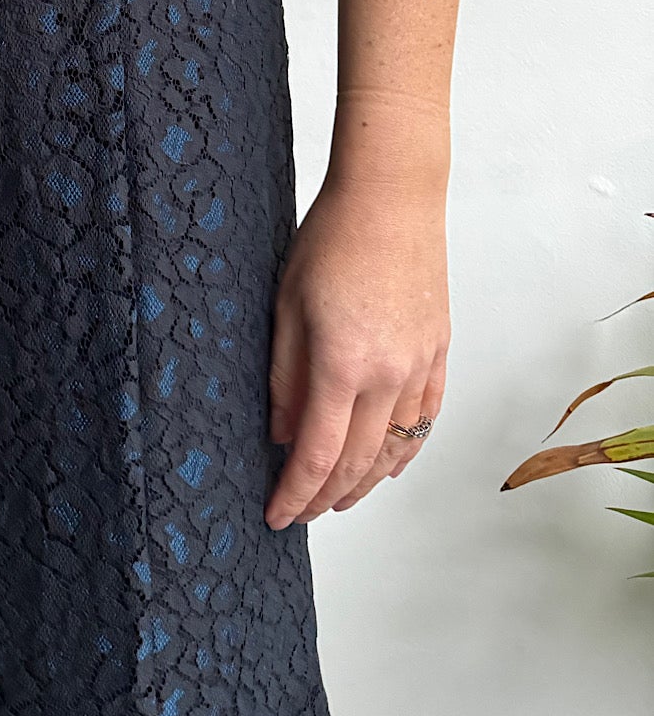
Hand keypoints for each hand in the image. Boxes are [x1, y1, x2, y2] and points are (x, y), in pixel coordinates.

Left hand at [264, 115, 449, 528]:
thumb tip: (280, 431)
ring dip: (366, 483)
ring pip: (396, 449)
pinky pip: (425, 420)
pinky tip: (389, 465)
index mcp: (343, 365)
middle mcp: (389, 377)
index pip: (317, 454)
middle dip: (326, 497)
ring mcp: (420, 367)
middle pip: (358, 463)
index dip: (295, 492)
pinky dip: (406, 451)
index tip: (277, 515)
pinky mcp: (438, 353)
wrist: (392, 199)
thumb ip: (283, 375)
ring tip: (339, 500)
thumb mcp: (286, 306)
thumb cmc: (332, 239)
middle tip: (301, 513)